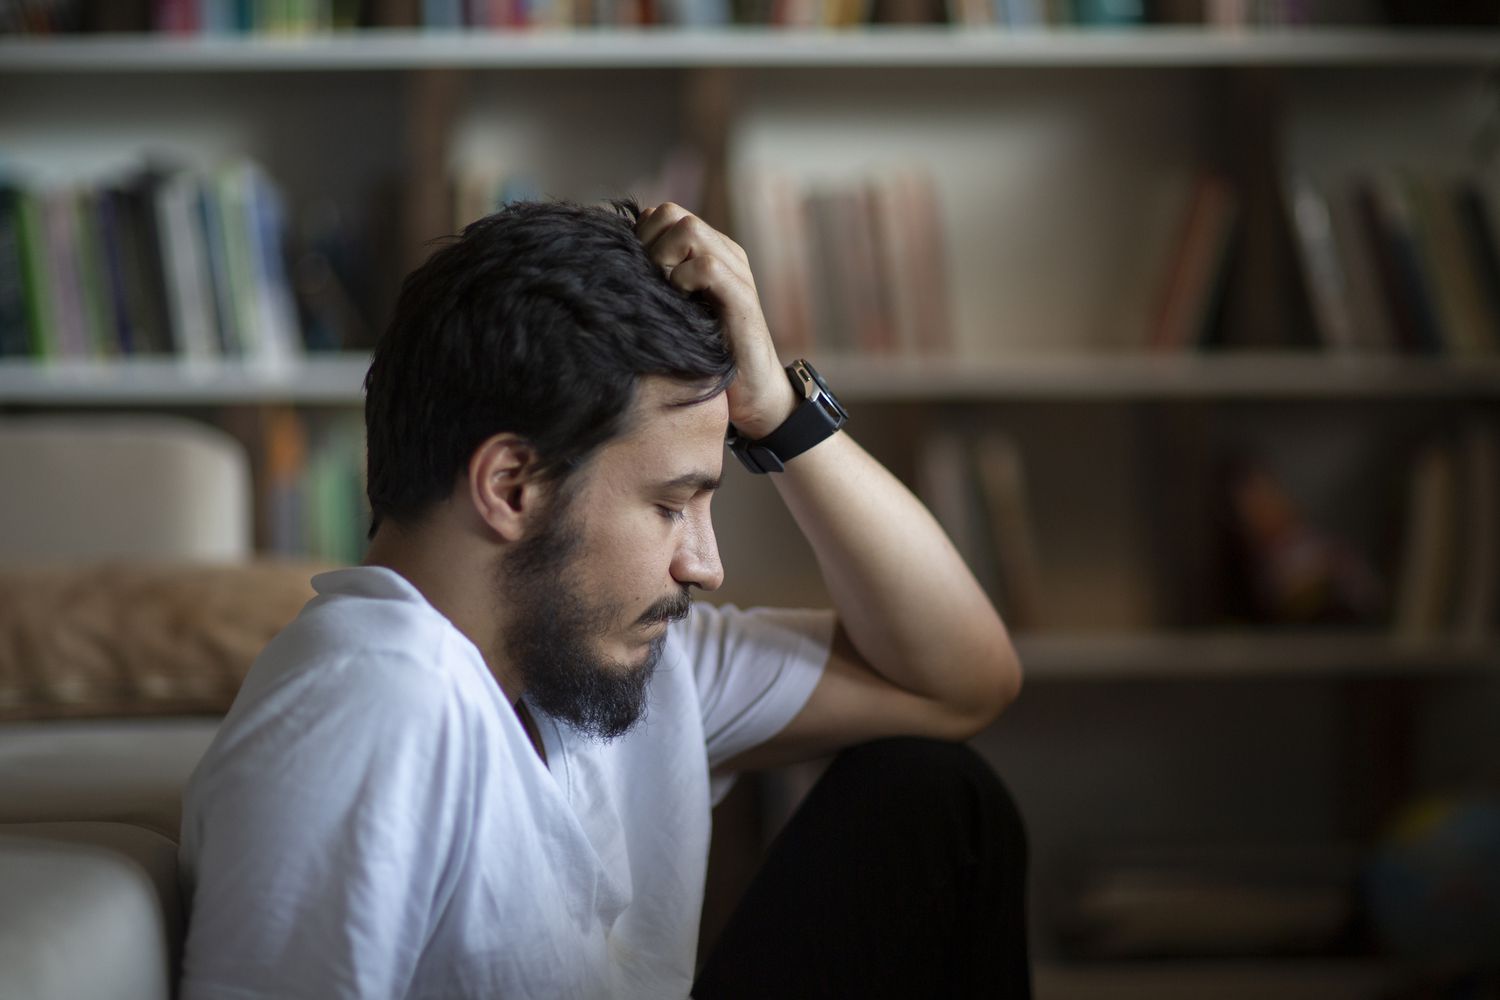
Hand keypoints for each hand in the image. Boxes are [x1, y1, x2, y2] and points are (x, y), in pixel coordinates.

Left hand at [634, 203, 796, 439]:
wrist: (752, 395)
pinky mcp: (742, 298)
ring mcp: (736, 272)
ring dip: (664, 260)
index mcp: (707, 251)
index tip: (633, 273)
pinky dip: (685, 281)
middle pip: (671, 213)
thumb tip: (611, 268)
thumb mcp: (675, 313)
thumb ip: (655, 285)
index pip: (660, 214)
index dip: (640, 237)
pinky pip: (707, 267)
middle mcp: (724, 253)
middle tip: (648, 283)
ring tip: (665, 293)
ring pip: (689, 230)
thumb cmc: (706, 357)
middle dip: (648, 244)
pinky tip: (682, 305)